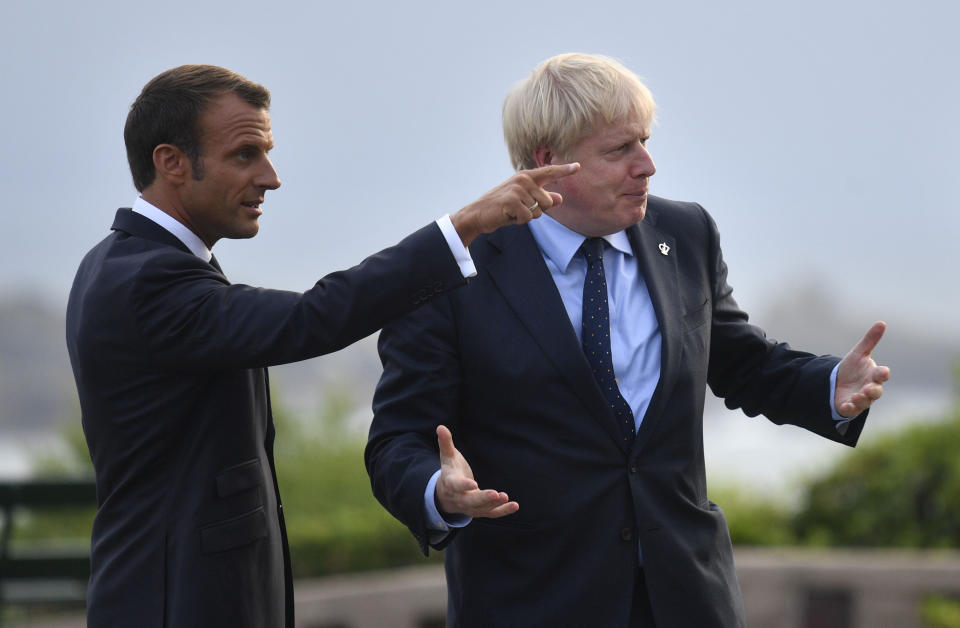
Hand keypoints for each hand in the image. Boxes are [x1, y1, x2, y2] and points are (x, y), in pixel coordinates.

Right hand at [434, 425, 518, 517]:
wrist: (445, 495)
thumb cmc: (450, 470)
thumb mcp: (447, 456)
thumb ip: (445, 443)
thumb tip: (440, 427)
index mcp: (451, 483)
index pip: (456, 485)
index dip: (464, 485)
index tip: (473, 483)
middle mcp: (459, 498)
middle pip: (470, 501)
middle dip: (483, 498)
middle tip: (496, 494)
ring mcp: (469, 507)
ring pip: (481, 509)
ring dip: (494, 505)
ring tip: (505, 497)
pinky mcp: (479, 511)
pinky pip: (491, 514)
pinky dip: (502, 511)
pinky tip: (515, 505)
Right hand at [450, 163, 579, 245]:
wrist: (478, 214)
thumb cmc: (503, 209)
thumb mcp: (524, 203)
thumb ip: (542, 200)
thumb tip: (560, 198)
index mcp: (526, 177)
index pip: (549, 172)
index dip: (565, 170)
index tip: (578, 167)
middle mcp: (523, 179)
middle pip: (548, 201)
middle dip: (537, 211)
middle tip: (519, 210)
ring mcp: (517, 189)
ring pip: (538, 211)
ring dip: (527, 217)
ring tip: (512, 212)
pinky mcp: (512, 201)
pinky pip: (528, 217)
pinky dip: (519, 221)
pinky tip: (508, 216)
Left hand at [835, 321, 890, 417]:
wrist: (837, 382)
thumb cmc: (853, 368)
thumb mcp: (859, 353)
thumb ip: (870, 340)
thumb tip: (882, 323)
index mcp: (874, 375)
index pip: (881, 375)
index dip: (882, 374)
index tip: (883, 371)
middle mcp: (870, 388)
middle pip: (876, 391)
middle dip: (874, 390)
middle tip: (869, 388)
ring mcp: (861, 399)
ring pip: (865, 402)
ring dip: (862, 399)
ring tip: (857, 396)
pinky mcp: (849, 407)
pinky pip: (851, 410)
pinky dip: (850, 408)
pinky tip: (846, 405)